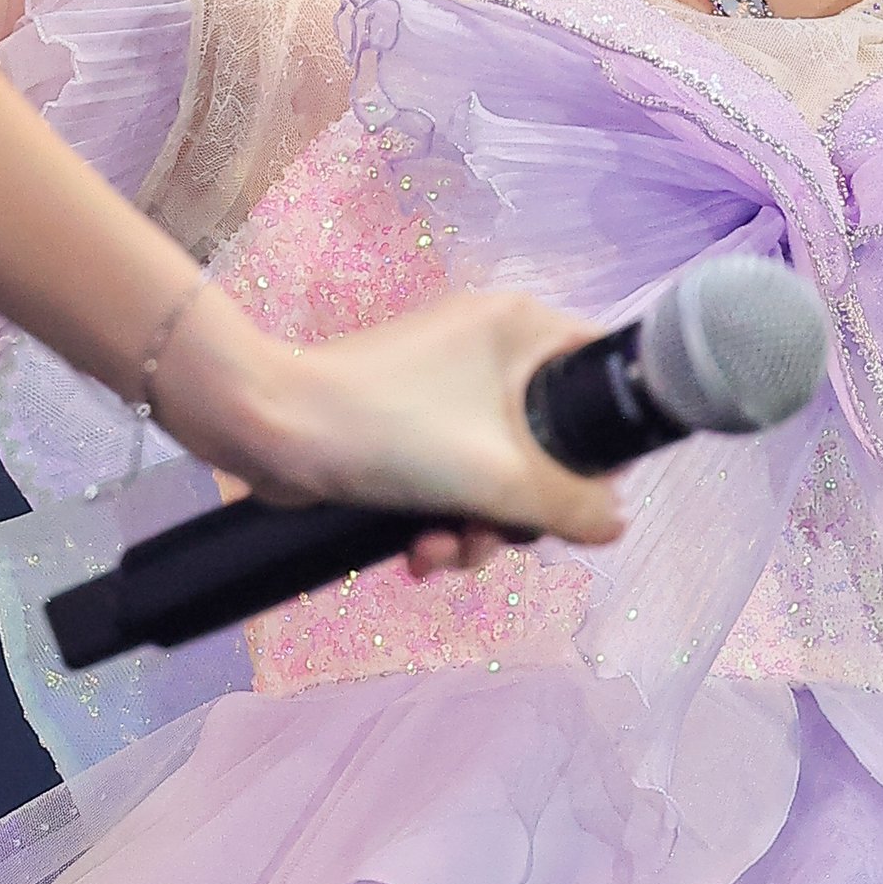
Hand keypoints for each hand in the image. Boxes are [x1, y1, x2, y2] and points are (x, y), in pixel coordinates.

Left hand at [153, 287, 625, 575]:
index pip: (602, 374)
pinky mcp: (407, 426)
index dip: (608, 443)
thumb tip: (616, 525)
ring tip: (440, 555)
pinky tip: (415, 555)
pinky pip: (452, 478)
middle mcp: (489, 348)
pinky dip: (441, 520)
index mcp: (521, 328)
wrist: (266, 429)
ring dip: (478, 529)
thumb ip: (570, 506)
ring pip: (499, 472)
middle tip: (498, 536)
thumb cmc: (386, 431)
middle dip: (523, 510)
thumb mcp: (497, 477)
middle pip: (550, 443)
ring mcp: (444, 387)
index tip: (586, 494)